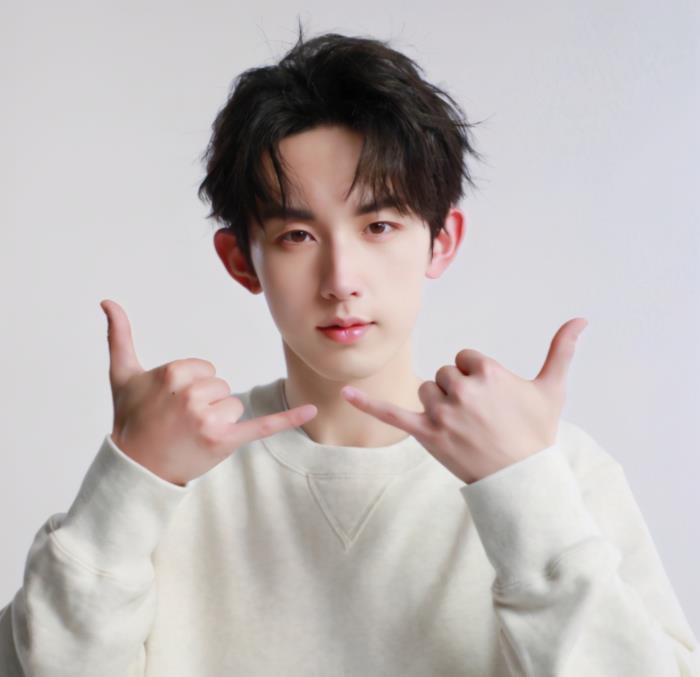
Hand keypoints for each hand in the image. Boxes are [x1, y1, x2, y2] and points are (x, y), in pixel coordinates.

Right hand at [101, 299, 317, 485]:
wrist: (136, 466)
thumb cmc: (131, 419)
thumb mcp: (122, 375)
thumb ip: (118, 335)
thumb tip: (107, 300)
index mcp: (174, 373)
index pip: (206, 369)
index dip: (192, 386)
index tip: (171, 404)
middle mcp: (192, 395)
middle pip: (222, 387)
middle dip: (205, 404)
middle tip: (180, 422)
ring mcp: (209, 420)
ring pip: (234, 406)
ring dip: (218, 421)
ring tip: (191, 434)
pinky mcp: (224, 441)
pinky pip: (262, 425)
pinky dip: (288, 418)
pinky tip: (313, 410)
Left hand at [341, 318, 587, 483]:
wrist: (522, 479)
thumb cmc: (537, 433)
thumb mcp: (551, 389)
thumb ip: (562, 350)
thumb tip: (581, 319)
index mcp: (487, 372)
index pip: (466, 358)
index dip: (478, 376)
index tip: (492, 400)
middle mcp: (462, 389)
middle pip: (445, 373)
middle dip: (459, 390)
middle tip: (480, 418)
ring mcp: (442, 412)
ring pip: (426, 389)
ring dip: (439, 403)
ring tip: (463, 426)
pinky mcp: (426, 434)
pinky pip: (391, 413)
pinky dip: (368, 404)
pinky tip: (346, 393)